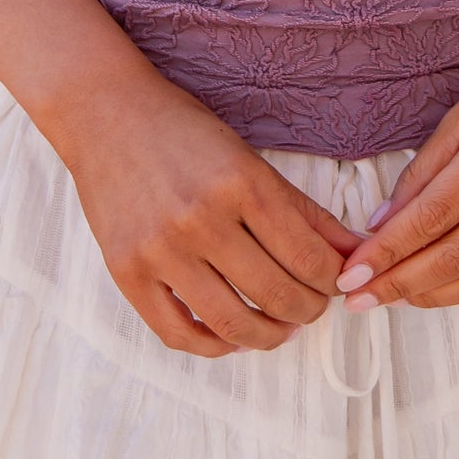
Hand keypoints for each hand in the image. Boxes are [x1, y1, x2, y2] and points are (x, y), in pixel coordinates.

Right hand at [50, 61, 366, 357]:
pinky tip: (231, 335)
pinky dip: (213, 346)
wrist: (105, 113)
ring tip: (280, 327)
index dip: (333, 280)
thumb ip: (302, 209)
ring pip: (233, 323)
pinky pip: (178, 333)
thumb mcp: (248, 157)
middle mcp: (202, 217)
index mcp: (241, 181)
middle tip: (313, 306)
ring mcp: (162, 249)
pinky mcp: (128, 272)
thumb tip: (353, 251)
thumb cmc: (183, 130)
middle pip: (277, 294)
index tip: (337, 282)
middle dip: (308, 309)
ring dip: (269, 336)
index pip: (308, 256)